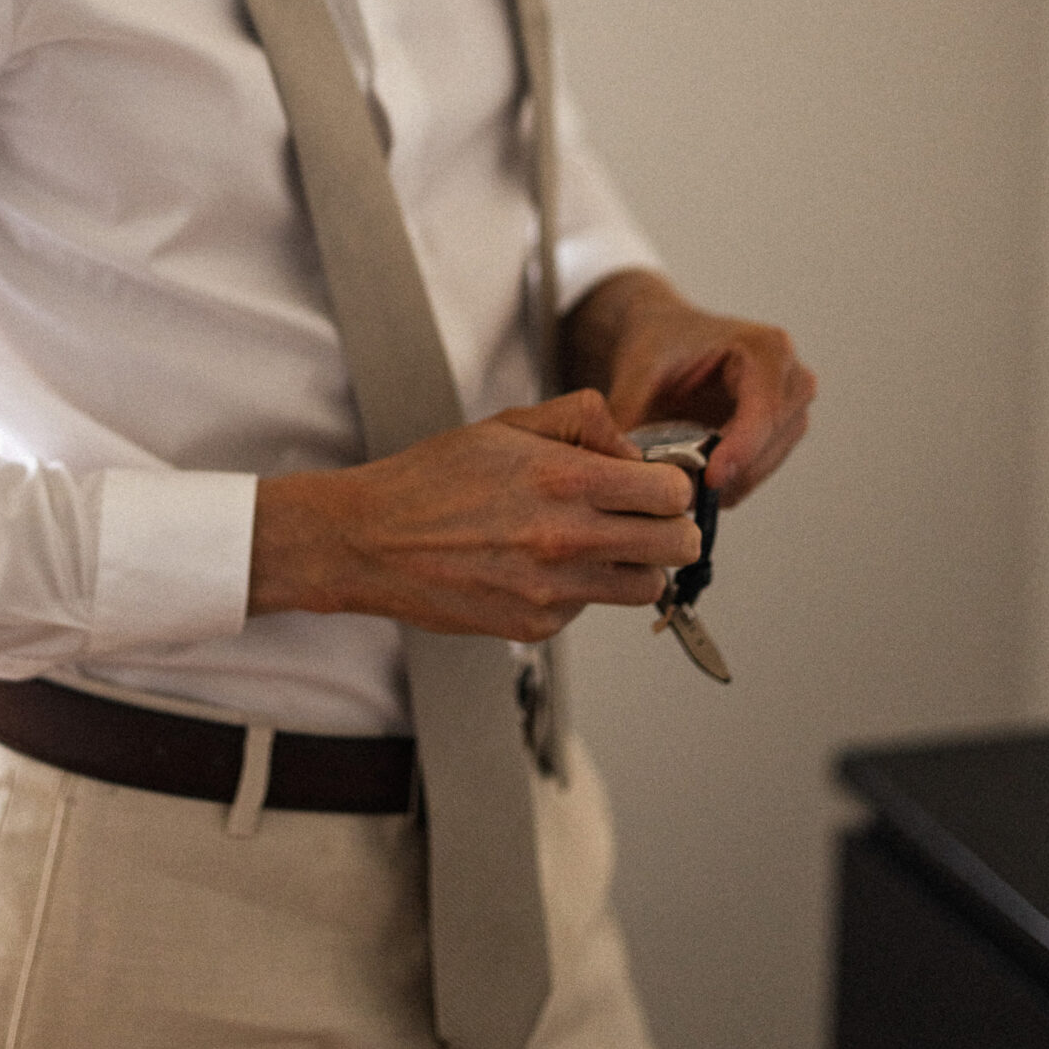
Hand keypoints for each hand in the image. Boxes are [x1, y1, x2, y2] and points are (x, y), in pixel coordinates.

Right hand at [251, 387, 699, 638]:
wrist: (370, 541)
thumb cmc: (432, 479)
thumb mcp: (507, 426)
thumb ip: (582, 421)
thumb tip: (632, 446)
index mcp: (565, 480)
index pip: (672, 492)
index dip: (671, 483)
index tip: (655, 482)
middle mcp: (567, 540)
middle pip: (678, 546)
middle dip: (670, 526)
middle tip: (644, 516)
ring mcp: (553, 591)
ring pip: (647, 587)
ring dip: (635, 564)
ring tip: (599, 543)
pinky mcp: (535, 627)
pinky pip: (590, 608)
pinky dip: (581, 589)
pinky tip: (542, 565)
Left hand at [560, 268, 815, 504]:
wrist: (666, 334)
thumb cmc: (657, 343)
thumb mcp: (637, 370)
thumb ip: (629, 413)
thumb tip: (627, 466)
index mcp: (767, 348)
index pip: (766, 411)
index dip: (740, 450)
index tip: (708, 480)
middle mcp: (792, 377)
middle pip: (770, 444)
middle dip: (727, 472)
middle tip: (677, 489)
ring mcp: (794, 408)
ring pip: (765, 465)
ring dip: (724, 481)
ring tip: (676, 481)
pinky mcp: (784, 432)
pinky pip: (758, 472)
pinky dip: (726, 482)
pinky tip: (691, 476)